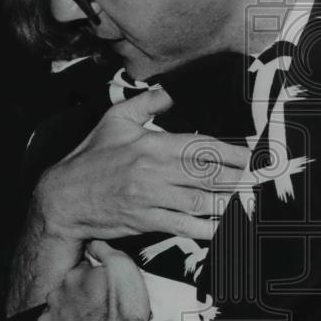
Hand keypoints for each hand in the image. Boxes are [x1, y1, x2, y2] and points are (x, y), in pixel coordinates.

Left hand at [13, 241, 191, 320]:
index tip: (104, 287)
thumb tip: (93, 242)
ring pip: (48, 309)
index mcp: (75, 276)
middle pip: (64, 288)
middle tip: (95, 308)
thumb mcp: (126, 271)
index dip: (94, 277)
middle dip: (76, 294)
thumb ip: (107, 251)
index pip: (81, 269)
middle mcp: (56, 295)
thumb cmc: (125, 315)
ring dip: (59, 313)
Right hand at [35, 86, 249, 243]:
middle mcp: (154, 171)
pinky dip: (205, 228)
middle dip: (236, 177)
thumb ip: (146, 102)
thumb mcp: (115, 119)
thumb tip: (170, 92)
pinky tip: (222, 227)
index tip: (249, 156)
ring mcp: (150, 198)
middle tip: (257, 179)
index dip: (230, 152)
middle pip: (206, 174)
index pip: (200, 146)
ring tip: (247, 200)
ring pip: (199, 201)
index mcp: (151, 144)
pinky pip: (182, 225)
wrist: (63, 198)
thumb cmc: (90, 158)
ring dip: (227, 201)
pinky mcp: (145, 221)